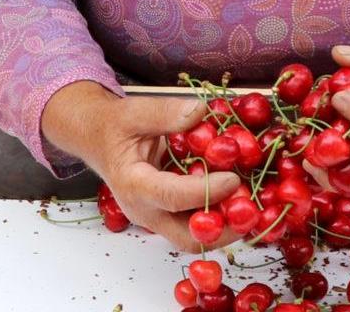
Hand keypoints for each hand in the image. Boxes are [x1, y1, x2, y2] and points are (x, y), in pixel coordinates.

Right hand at [41, 81, 240, 251]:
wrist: (97, 138)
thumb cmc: (113, 128)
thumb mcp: (133, 112)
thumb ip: (166, 113)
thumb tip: (202, 112)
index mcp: (133, 184)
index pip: (172, 197)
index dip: (206, 191)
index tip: (233, 178)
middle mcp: (144, 210)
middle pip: (187, 237)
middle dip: (223, 230)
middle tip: (252, 212)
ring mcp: (156, 216)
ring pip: (194, 236)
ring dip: (225, 225)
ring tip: (252, 205)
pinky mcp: (167, 213)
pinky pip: (195, 222)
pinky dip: (218, 214)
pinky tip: (238, 196)